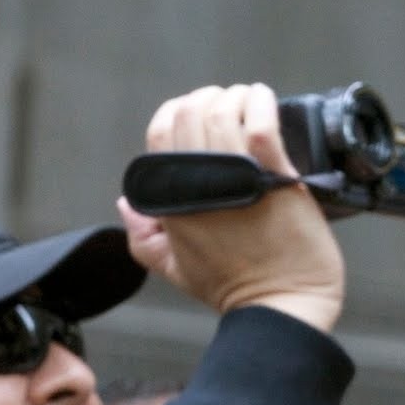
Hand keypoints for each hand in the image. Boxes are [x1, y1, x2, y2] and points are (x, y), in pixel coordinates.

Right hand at [117, 82, 345, 332]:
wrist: (280, 307)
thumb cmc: (234, 289)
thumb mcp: (174, 268)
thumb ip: (143, 238)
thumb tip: (124, 205)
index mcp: (169, 200)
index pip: (160, 130)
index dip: (178, 112)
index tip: (204, 117)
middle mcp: (195, 184)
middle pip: (188, 111)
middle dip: (210, 98)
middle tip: (233, 108)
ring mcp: (233, 177)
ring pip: (222, 109)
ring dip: (238, 97)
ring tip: (253, 104)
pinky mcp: (271, 174)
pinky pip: (260, 122)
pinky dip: (261, 102)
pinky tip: (266, 102)